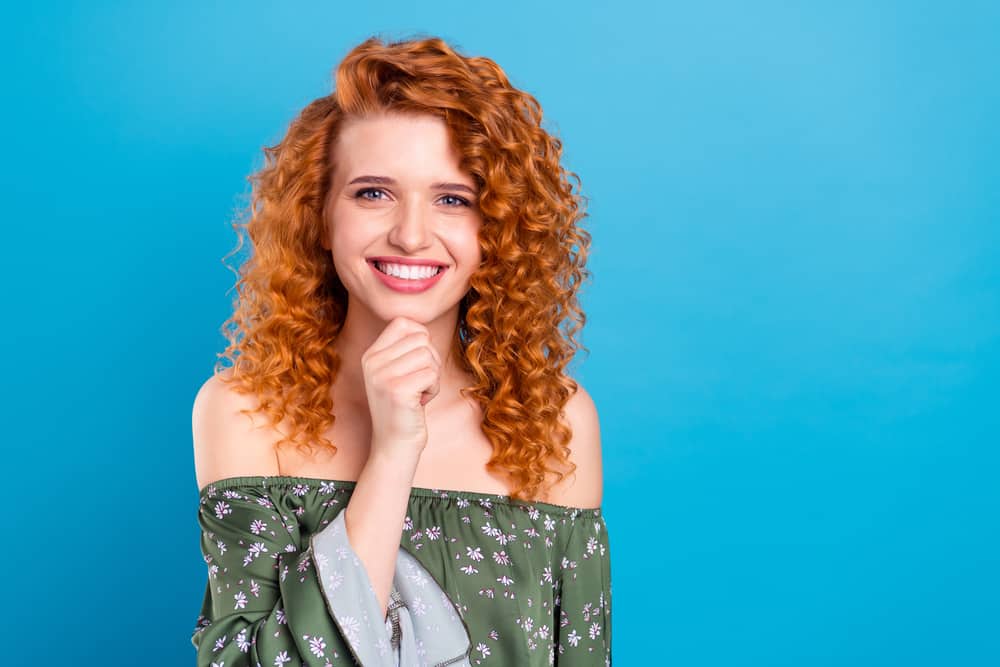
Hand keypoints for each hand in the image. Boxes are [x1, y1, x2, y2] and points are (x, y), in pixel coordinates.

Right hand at [361, 316, 441, 460]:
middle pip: (421, 339)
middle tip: (419, 382)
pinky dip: (434, 389)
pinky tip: (420, 402)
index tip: (417, 362)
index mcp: (371, 354)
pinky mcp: (397, 390)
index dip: (421, 338)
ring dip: (433, 377)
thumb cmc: (404, 407)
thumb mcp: (396, 373)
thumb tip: (423, 329)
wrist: (394, 444)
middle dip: (430, 360)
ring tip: (418, 393)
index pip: (403, 322)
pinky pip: (432, 374)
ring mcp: (382, 375)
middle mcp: (372, 362)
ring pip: (429, 356)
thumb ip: (404, 349)